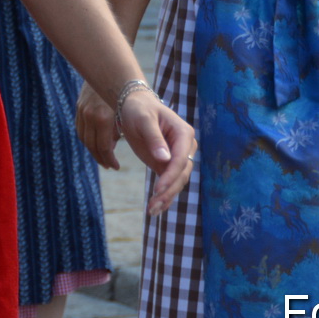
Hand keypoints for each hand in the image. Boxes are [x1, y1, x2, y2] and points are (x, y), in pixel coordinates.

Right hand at [76, 82, 119, 168]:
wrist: (112, 67)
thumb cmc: (127, 91)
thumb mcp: (127, 113)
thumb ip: (119, 132)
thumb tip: (112, 147)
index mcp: (103, 118)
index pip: (103, 147)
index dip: (110, 160)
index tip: (116, 167)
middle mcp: (90, 115)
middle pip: (91, 145)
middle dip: (100, 158)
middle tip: (109, 165)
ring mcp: (82, 110)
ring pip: (83, 137)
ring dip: (92, 149)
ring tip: (101, 157)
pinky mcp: (79, 106)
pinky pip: (80, 128)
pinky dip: (86, 137)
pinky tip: (94, 142)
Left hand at [117, 87, 196, 215]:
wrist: (133, 107)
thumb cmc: (139, 109)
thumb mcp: (144, 120)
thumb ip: (154, 138)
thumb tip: (164, 158)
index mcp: (184, 133)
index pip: (181, 159)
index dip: (171, 175)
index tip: (159, 189)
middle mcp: (185, 147)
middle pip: (181, 174)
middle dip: (168, 191)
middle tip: (153, 206)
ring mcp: (177, 157)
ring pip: (177, 182)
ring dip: (166, 197)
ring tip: (151, 211)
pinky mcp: (166, 165)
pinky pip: (169, 183)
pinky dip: (164, 196)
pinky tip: (156, 209)